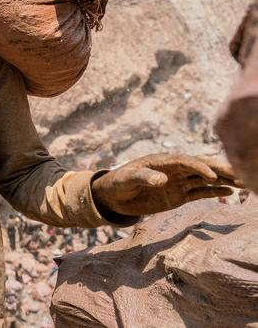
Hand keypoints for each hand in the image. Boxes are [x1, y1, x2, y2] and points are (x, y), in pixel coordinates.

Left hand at [91, 153, 238, 216]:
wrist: (113, 196)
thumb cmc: (117, 183)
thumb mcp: (127, 179)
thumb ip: (144, 177)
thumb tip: (162, 180)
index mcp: (162, 161)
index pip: (186, 161)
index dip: (199, 167)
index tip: (211, 176)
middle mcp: (174, 170)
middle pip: (201, 167)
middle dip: (220, 170)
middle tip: (241, 174)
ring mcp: (178, 183)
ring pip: (205, 180)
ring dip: (223, 180)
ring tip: (244, 182)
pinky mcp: (178, 196)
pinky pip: (200, 192)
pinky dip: (215, 192)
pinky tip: (230, 192)